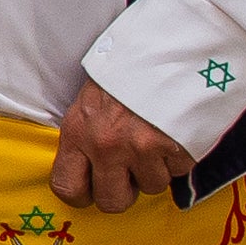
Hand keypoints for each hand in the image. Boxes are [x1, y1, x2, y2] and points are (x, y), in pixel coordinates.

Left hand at [52, 77, 195, 214]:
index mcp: (78, 130)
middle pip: (111, 202)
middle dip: (124, 191)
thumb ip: (86, 133)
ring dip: (156, 168)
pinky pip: (177, 171)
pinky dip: (179, 156)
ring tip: (157, 136)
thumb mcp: (92, 97)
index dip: (83, 194)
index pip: (66, 187)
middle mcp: (105, 144)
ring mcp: (142, 148)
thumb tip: (86, 168)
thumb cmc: (131, 68)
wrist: (175, 42)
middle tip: (132, 170)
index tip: (94, 188)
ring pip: (150, 187)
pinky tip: (175, 129)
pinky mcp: (176, 149)